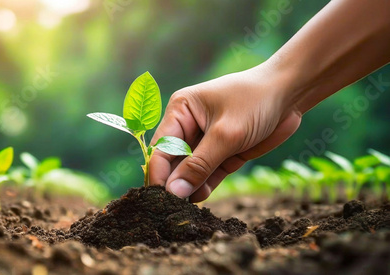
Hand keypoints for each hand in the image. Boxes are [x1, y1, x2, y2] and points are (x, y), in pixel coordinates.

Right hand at [149, 64, 301, 201]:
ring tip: (188, 206)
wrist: (290, 94)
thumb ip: (198, 165)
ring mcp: (206, 141)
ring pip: (190, 170)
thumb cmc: (254, 102)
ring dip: (189, 187)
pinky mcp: (223, 153)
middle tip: (173, 207)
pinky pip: (208, 174)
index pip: (161, 147)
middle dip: (174, 183)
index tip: (159, 198)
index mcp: (181, 111)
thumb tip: (173, 192)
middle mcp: (188, 125)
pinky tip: (200, 198)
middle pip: (173, 161)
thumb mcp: (225, 134)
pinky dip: (204, 186)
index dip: (158, 173)